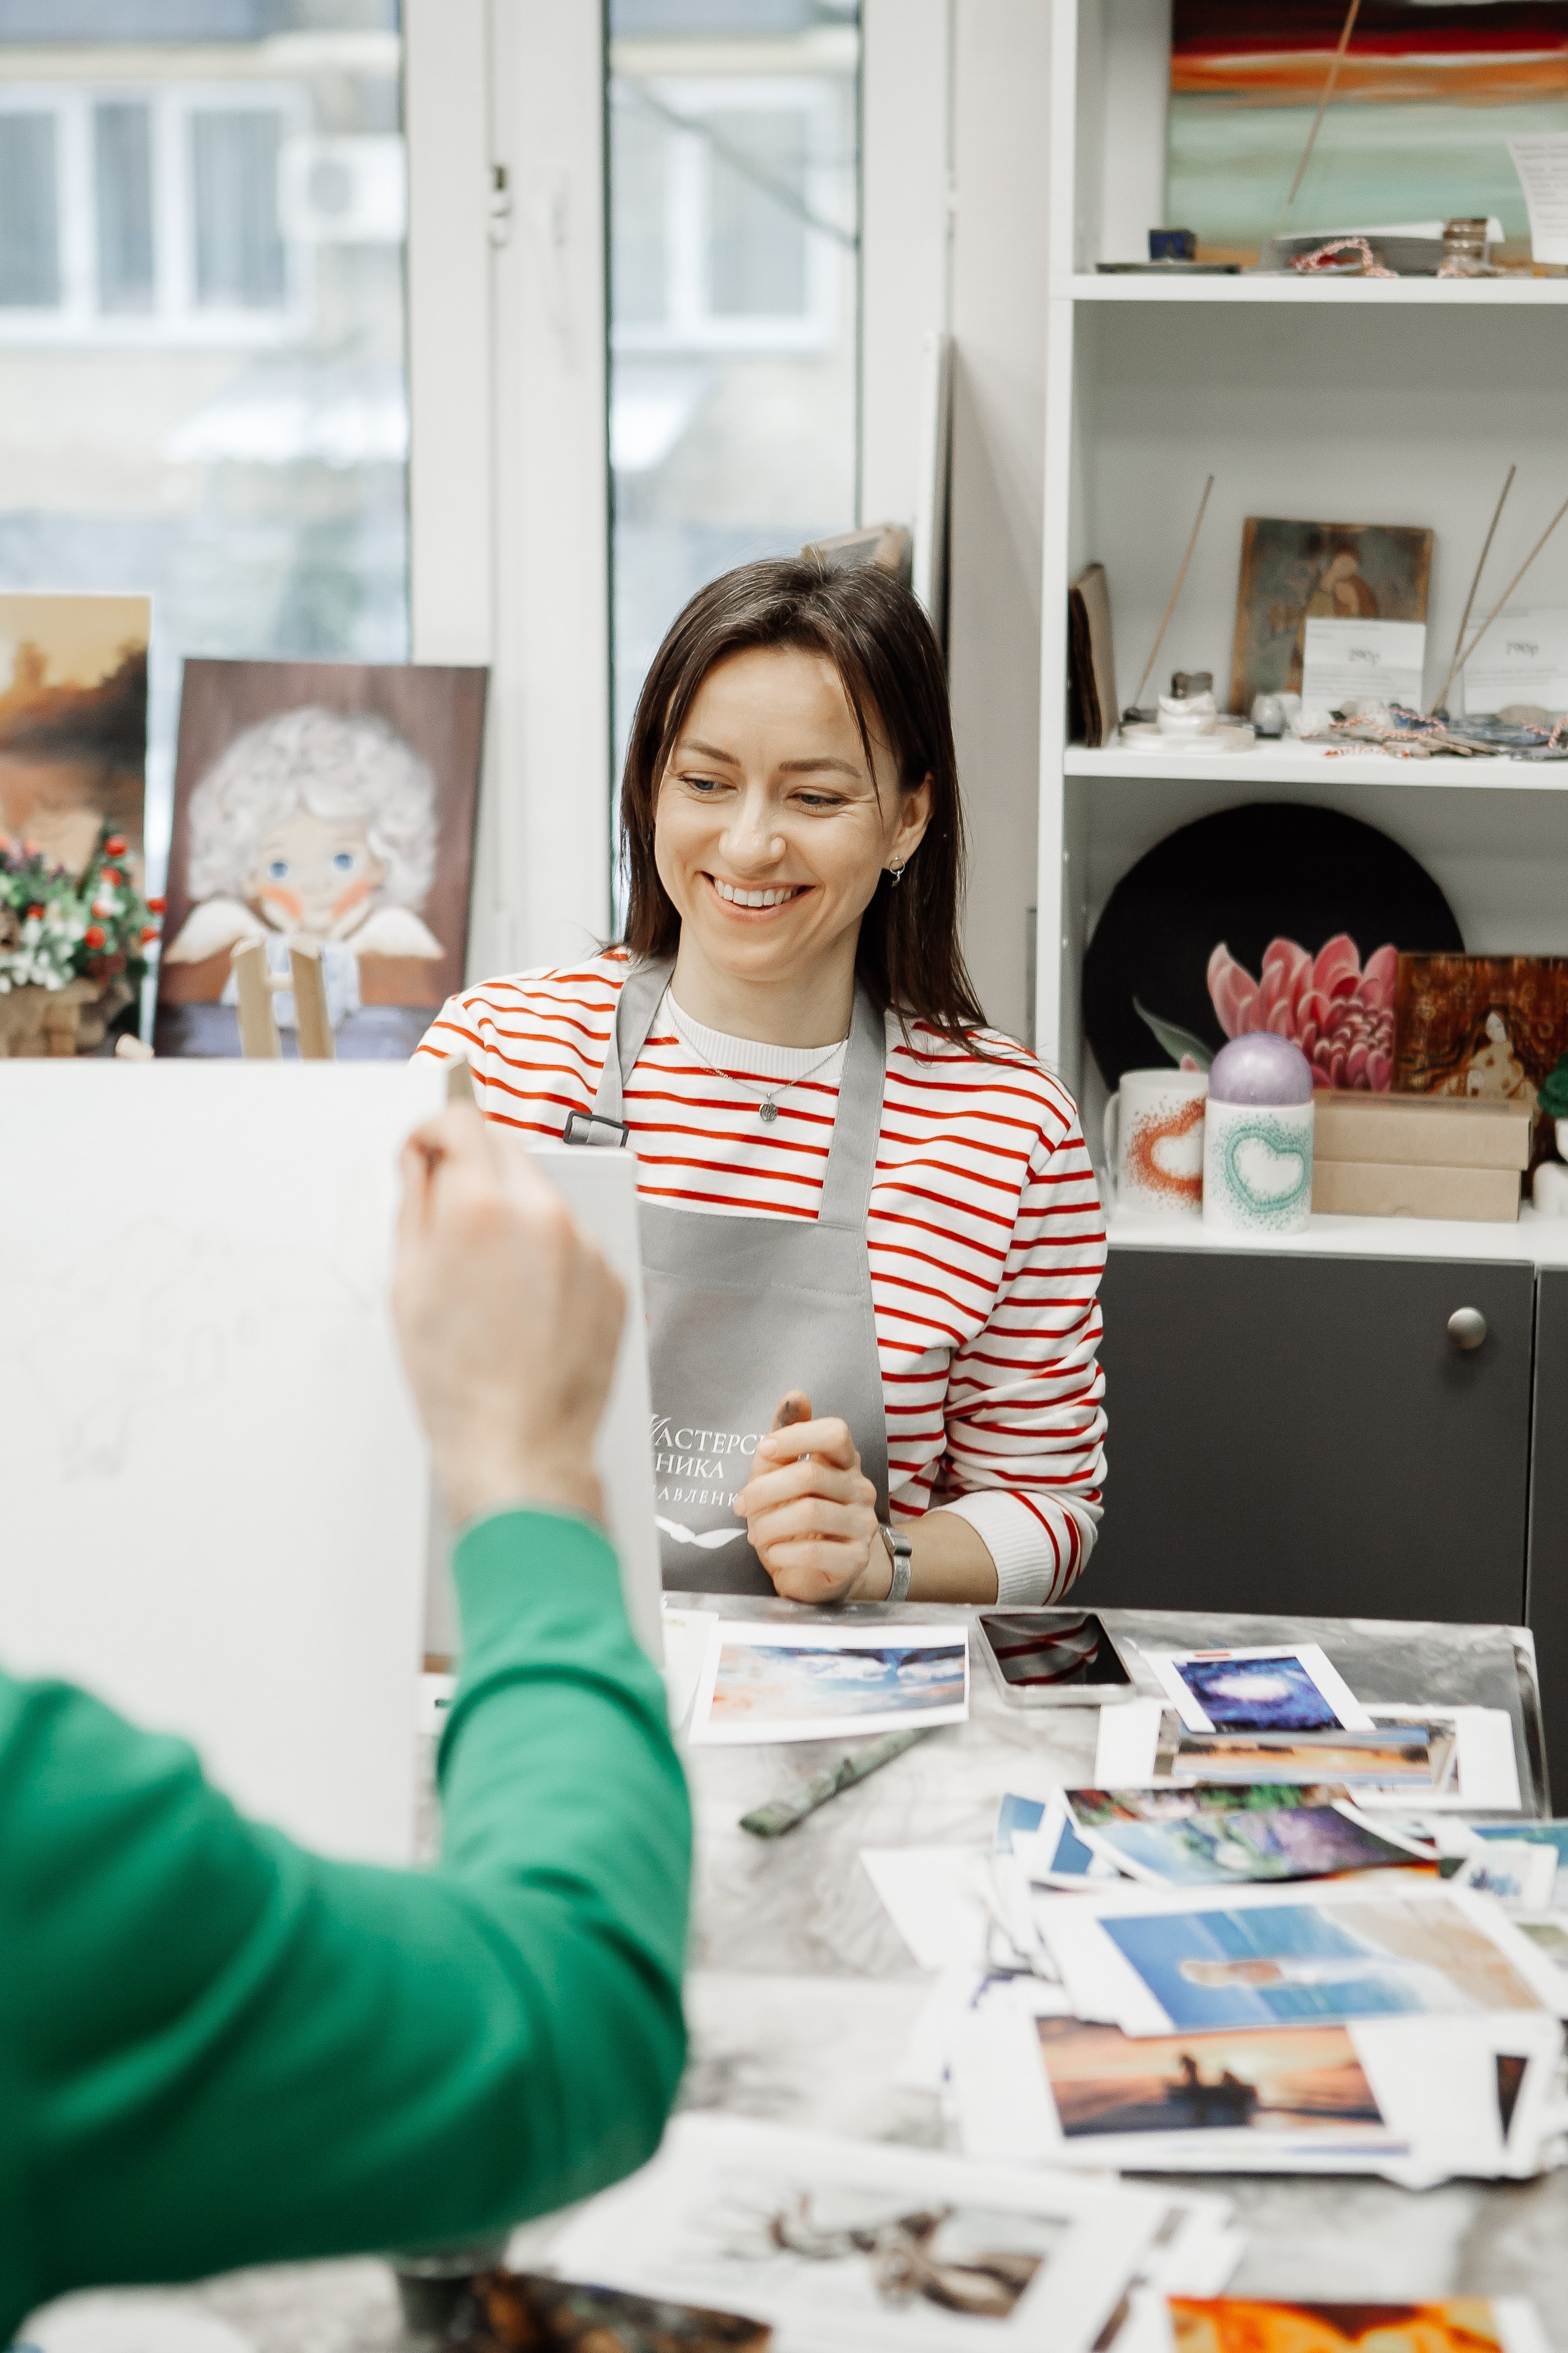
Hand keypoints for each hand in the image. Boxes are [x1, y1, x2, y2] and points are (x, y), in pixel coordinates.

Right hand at [392, 1105, 624, 1525]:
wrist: (519, 1445)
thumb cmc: (456, 1381)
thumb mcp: (408, 1286)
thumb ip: (415, 1208)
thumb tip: (423, 1164)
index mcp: (482, 1208)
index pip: (461, 1120)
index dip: (432, 1132)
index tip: (424, 1153)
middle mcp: (542, 1215)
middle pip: (505, 1149)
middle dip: (473, 1168)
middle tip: (451, 1215)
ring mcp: (585, 1247)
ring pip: (542, 1199)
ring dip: (514, 1216)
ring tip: (490, 1281)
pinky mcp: (611, 1279)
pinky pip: (573, 1244)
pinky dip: (548, 1257)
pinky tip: (525, 1306)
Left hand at [733, 1391, 885, 1604]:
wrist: (817, 1572)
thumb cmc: (796, 1516)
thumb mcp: (781, 1474)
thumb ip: (785, 1437)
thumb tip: (795, 1395)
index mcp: (844, 1462)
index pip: (835, 1433)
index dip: (797, 1436)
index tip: (765, 1450)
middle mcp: (861, 1489)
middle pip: (811, 1474)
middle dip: (765, 1489)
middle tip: (741, 1504)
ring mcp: (862, 1524)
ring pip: (810, 1513)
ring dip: (770, 1524)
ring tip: (755, 1533)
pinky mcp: (855, 1559)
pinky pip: (814, 1552)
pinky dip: (783, 1551)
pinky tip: (773, 1552)